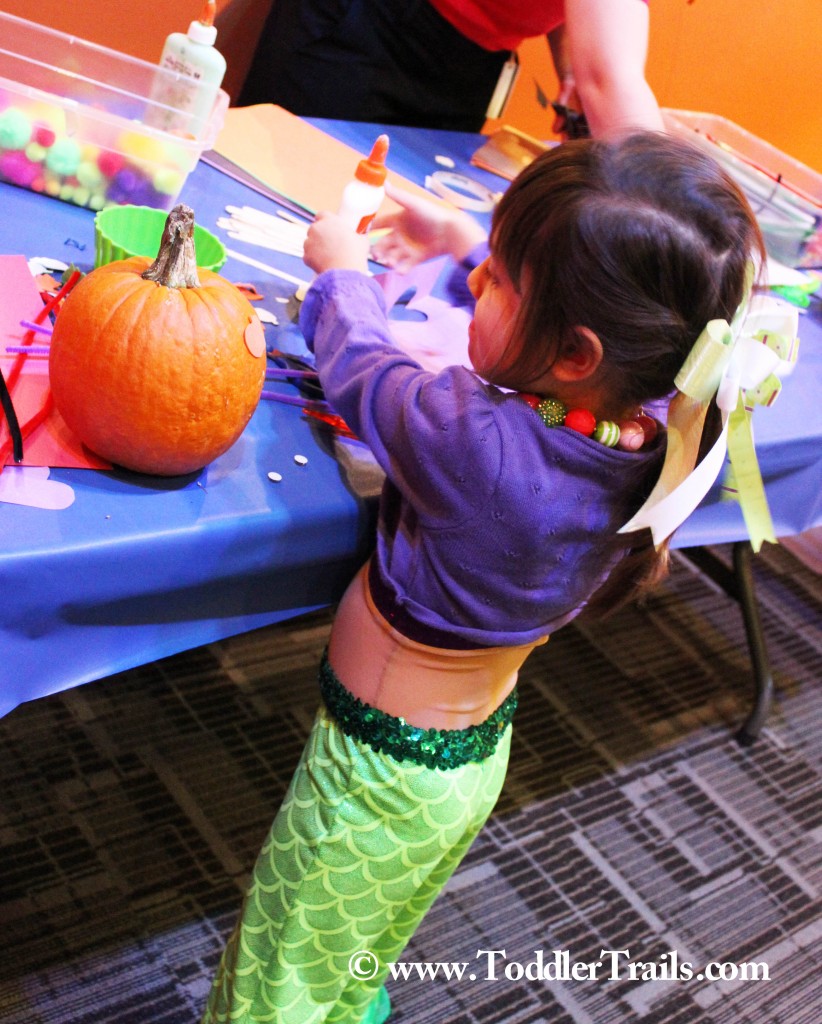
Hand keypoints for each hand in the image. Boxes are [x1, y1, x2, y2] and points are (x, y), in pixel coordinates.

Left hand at [303, 211, 370, 274]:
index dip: (324, 221)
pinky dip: (314, 260)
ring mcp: (309, 242)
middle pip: (314, 229)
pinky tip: (323, 264)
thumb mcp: (362, 240)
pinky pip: (308, 256)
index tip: (329, 228)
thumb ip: (359, 235)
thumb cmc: (355, 254)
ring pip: (309, 243)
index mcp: (329, 220)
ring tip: (328, 256)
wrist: (345, 270)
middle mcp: (316, 228)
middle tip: (329, 244)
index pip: (321, 215)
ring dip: (315, 247)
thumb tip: (362, 235)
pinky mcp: (306, 256)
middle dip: (319, 235)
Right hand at [370, 182, 486, 271]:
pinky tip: (400, 270)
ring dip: (388, 260)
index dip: (370, 228)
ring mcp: (407, 248)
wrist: (450, 232)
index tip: (360, 232)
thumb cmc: (432, 215)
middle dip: (378, 250)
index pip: (379, 224)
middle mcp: (400, 235)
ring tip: (390, 262)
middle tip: (376, 254)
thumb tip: (383, 183)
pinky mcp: (415, 259)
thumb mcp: (413, 204)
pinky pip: (405, 266)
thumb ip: (398, 196)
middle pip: (383, 244)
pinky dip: (401, 269)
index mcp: (397, 221)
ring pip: (392, 256)